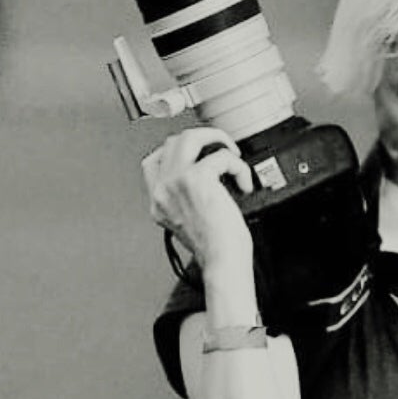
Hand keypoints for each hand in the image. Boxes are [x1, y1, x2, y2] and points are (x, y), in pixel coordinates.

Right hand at [142, 127, 256, 272]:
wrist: (222, 260)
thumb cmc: (216, 248)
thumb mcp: (191, 221)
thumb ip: (187, 198)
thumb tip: (210, 175)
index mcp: (158, 202)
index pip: (153, 161)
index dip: (177, 150)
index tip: (199, 153)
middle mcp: (162, 190)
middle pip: (172, 142)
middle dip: (201, 138)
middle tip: (222, 150)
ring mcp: (176, 182)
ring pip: (189, 137)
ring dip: (216, 138)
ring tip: (233, 155)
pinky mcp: (196, 179)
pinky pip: (221, 156)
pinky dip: (239, 166)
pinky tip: (244, 183)